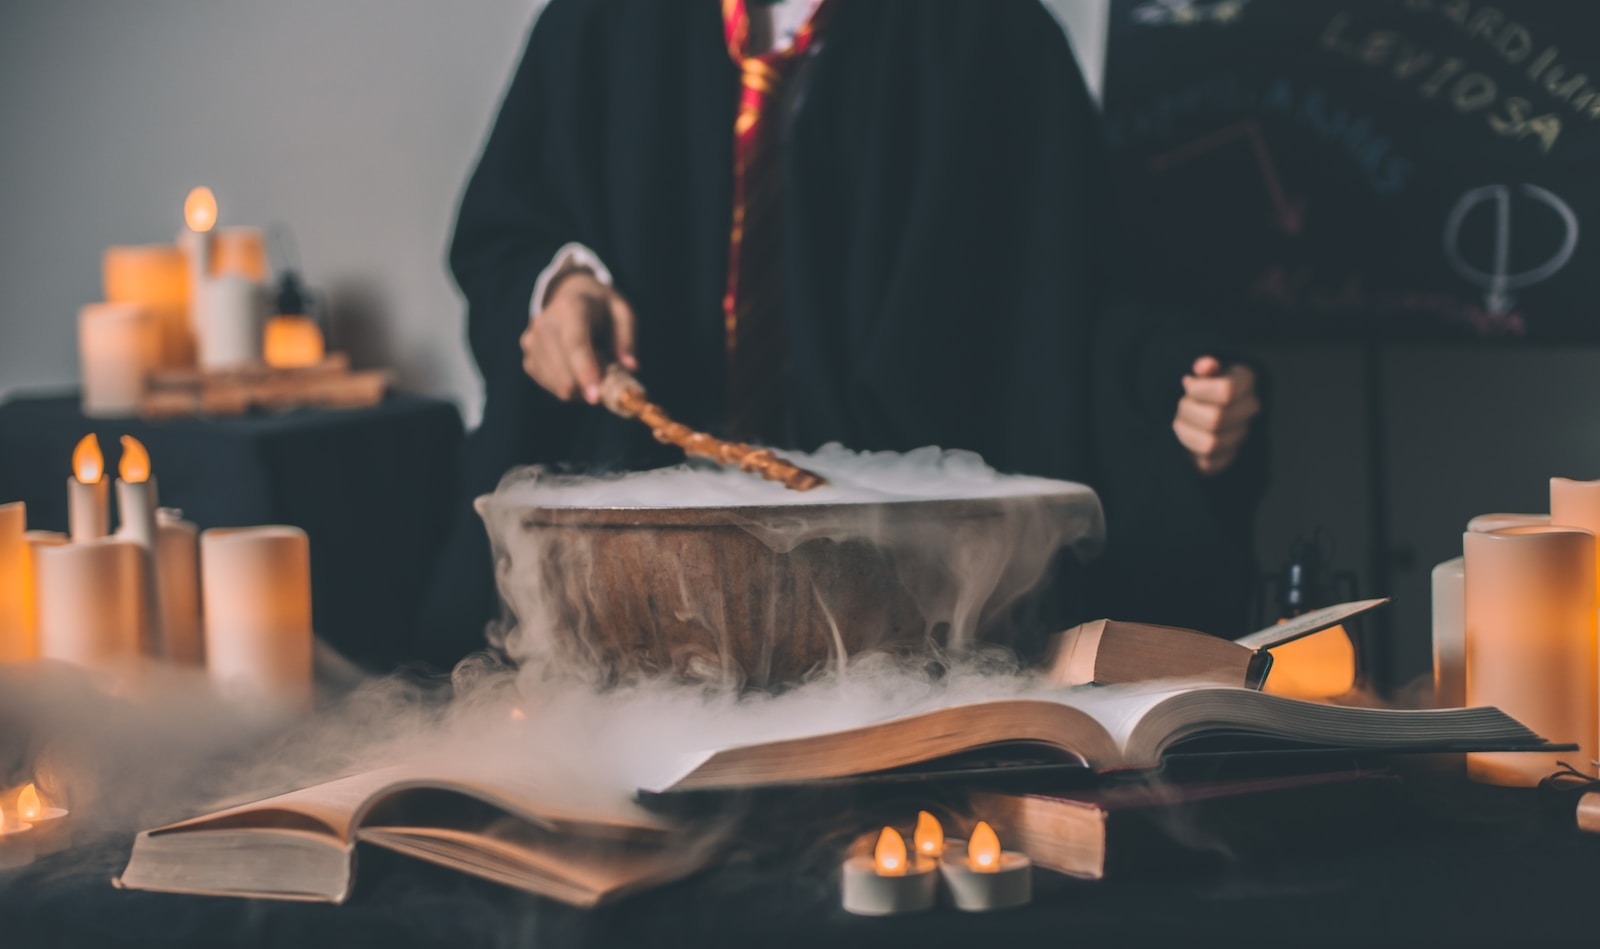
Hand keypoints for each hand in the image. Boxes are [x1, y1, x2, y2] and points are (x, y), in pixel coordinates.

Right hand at [520, 271, 636, 403]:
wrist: (571, 296)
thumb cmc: (602, 308)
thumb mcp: (622, 312)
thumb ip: (627, 339)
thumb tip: (631, 367)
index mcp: (571, 307)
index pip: (575, 344)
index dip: (585, 372)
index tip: (595, 398)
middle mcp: (545, 323)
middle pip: (562, 369)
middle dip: (586, 386)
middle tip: (608, 384)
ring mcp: (531, 342)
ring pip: (555, 383)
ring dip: (579, 388)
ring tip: (593, 369)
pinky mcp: (528, 358)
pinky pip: (548, 385)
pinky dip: (567, 387)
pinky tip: (577, 372)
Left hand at [1173, 355, 1260, 475]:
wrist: (1207, 407)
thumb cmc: (1203, 384)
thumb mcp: (1203, 370)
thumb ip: (1204, 365)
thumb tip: (1205, 366)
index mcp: (1246, 380)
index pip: (1226, 391)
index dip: (1199, 390)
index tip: (1188, 384)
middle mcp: (1250, 408)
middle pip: (1215, 419)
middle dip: (1188, 411)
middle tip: (1182, 405)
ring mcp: (1242, 435)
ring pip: (1210, 444)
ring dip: (1186, 433)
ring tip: (1181, 421)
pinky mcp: (1229, 458)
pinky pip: (1208, 464)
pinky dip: (1190, 452)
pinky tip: (1188, 437)